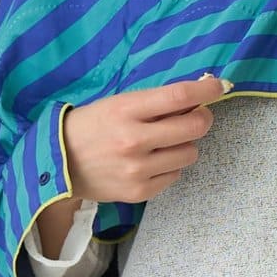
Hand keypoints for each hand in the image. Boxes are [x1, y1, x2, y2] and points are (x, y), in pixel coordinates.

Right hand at [64, 72, 233, 203]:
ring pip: (189, 153)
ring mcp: (137, 169)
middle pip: (194, 127)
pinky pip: (175, 174)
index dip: (206, 89)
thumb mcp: (118, 104)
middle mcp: (133, 140)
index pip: (179, 96)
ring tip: (165, 142)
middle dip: (202, 118)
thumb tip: (198, 97)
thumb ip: (156, 102)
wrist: (59, 163)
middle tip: (196, 116)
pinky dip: (170, 165)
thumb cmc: (93, 126)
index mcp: (126, 110)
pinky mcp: (139, 191)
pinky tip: (152, 161)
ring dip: (184, 144)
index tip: (218, 86)